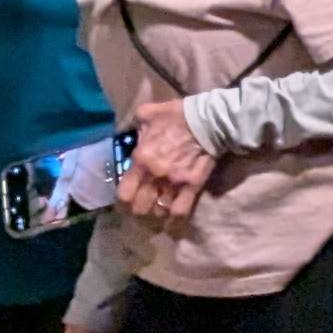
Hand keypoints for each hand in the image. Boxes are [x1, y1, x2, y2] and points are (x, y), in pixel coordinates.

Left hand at [121, 94, 214, 221]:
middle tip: (140, 206)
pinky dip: (175, 218)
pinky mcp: (194, 186)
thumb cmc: (178, 115)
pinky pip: (181, 210)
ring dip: (156, 213)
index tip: (125, 200)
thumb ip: (135, 125)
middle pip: (140, 207)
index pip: (124, 193)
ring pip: (159, 211)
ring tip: (156, 211)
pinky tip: (172, 219)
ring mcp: (175, 183)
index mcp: (141, 160)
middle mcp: (155, 176)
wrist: (210, 120)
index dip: (122, 200)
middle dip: (138, 209)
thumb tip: (130, 129)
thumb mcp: (148, 113)